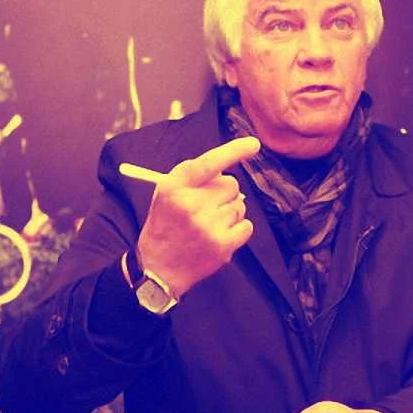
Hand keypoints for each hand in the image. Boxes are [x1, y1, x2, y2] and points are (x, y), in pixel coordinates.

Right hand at [136, 137, 259, 297]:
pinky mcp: (221, 245)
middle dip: (224, 193)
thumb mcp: (166, 194)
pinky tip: (218, 236)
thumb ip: (193, 177)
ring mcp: (207, 226)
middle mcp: (190, 204)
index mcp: (174, 187)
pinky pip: (246, 226)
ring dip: (229, 213)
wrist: (159, 268)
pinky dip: (237, 230)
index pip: (210, 162)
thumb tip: (226, 169)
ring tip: (209, 225)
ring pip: (239, 206)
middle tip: (208, 207)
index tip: (253, 145)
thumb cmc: (165, 226)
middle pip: (231, 184)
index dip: (234, 150)